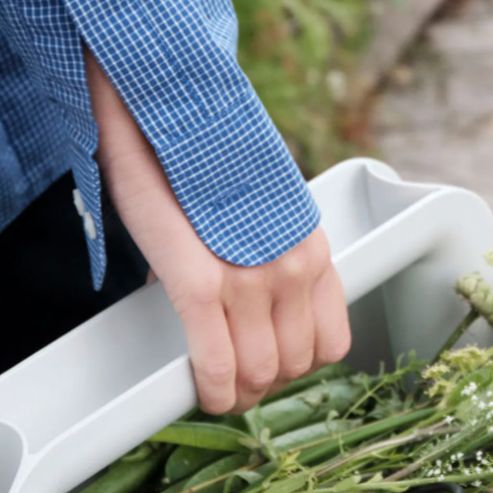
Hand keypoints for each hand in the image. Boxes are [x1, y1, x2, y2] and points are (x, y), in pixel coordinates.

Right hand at [84, 48, 350, 413]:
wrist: (161, 98)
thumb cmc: (203, 150)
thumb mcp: (259, 206)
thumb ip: (266, 257)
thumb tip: (247, 304)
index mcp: (311, 248)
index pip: (331, 342)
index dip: (298, 367)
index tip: (270, 366)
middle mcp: (293, 266)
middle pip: (294, 366)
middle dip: (264, 386)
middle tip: (236, 385)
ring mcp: (251, 276)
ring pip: (261, 373)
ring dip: (238, 394)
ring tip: (218, 388)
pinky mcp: (201, 282)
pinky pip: (216, 363)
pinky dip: (211, 390)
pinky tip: (202, 393)